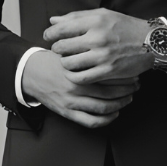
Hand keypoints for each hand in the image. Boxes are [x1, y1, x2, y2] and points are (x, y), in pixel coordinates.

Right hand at [21, 48, 138, 128]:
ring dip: (120, 104)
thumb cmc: (52, 62)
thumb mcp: (69, 50)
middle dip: (127, 90)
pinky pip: (91, 121)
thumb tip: (107, 44)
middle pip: (109, 92)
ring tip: (128, 98)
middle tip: (136, 86)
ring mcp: (72, 102)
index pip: (107, 75)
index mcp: (77, 70)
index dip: (123, 76)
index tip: (133, 73)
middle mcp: (76, 87)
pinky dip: (106, 119)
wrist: (31, 74)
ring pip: (103, 108)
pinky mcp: (67, 113)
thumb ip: (85, 48)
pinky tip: (114, 113)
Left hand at [44, 9, 153, 83]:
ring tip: (68, 61)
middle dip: (57, 49)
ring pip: (69, 64)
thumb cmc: (125, 27)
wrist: (151, 42)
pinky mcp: (108, 71)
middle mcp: (97, 38)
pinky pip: (81, 77)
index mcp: (95, 21)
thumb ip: (77, 17)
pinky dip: (74, 76)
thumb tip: (53, 21)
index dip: (50, 34)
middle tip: (60, 50)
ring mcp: (103, 56)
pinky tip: (77, 72)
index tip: (49, 37)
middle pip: (62, 47)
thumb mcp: (103, 15)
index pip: (61, 29)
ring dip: (65, 63)